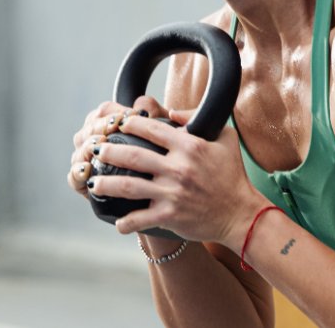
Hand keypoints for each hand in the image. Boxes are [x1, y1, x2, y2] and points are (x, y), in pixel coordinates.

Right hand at [66, 96, 167, 197]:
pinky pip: (73, 178)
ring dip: (87, 146)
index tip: (130, 115)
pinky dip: (76, 172)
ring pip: (80, 150)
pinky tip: (86, 170)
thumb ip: (155, 114)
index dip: (114, 111)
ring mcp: (90, 162)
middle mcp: (97, 141)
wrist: (164, 191)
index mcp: (111, 125)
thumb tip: (141, 106)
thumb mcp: (166, 132)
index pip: (104, 111)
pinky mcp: (86, 185)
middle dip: (99, 126)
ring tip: (99, 146)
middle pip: (89, 129)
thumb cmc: (165, 156)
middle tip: (114, 128)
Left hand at [85, 110, 264, 246]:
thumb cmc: (233, 174)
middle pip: (132, 156)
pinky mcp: (170, 216)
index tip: (119, 125)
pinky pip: (138, 218)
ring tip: (93, 182)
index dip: (130, 124)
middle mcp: (178, 168)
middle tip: (96, 150)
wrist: (241, 213)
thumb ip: (198, 121)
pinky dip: (124, 222)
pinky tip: (117, 221)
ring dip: (105, 184)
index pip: (151, 129)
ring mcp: (172, 193)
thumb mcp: (225, 138)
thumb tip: (171, 112)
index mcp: (190, 146)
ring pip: (128, 187)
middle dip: (108, 152)